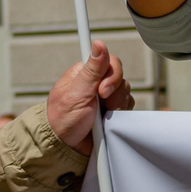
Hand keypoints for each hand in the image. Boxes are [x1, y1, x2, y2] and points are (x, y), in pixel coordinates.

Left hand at [46, 40, 133, 155]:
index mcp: (85, 73)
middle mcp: (97, 83)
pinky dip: (121, 114)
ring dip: (117, 106)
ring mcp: (105, 98)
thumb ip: (92, 70)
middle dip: (115, 94)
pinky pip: (127, 107)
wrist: (65, 148)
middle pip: (120, 77)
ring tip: (102, 117)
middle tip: (102, 106)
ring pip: (126, 93)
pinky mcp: (112, 112)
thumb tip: (99, 43)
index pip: (109, 61)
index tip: (102, 91)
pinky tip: (108, 121)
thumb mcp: (76, 93)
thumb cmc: (63, 119)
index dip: (111, 75)